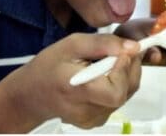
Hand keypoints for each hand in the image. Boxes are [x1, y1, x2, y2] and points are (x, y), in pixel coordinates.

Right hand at [3, 33, 140, 128]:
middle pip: (125, 93)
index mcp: (77, 91)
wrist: (32, 94)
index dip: (124, 69)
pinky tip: (105, 75)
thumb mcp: (71, 45)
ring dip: (125, 76)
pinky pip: (118, 101)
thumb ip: (103, 44)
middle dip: (130, 69)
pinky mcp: (97, 120)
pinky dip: (119, 85)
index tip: (122, 51)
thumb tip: (132, 47)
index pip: (116, 91)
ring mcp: (93, 119)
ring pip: (125, 96)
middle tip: (122, 52)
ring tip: (110, 62)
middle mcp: (87, 111)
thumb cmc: (48, 68)